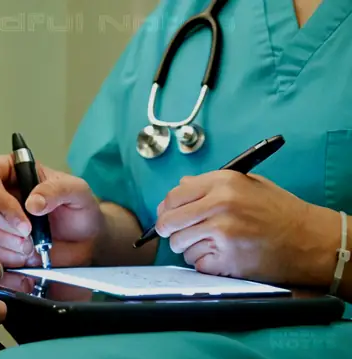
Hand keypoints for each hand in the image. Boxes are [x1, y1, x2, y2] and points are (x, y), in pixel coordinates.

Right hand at [0, 155, 103, 267]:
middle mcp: (1, 193)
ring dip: (7, 239)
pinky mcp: (1, 244)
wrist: (88, 242)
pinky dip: (10, 255)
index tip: (21, 209)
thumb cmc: (81, 210)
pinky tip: (29, 253)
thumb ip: (57, 190)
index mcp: (14, 171)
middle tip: (29, 230)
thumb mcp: (77, 191)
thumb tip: (32, 202)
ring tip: (33, 243)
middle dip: (1, 219)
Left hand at [155, 170, 337, 285]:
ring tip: (207, 244)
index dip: (167, 208)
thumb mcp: (248, 184)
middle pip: (169, 222)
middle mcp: (219, 205)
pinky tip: (219, 257)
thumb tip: (180, 187)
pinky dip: (202, 263)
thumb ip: (211, 184)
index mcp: (223, 183)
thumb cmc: (280, 211)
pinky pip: (195, 263)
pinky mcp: (226, 259)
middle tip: (177, 234)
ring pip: (179, 244)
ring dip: (187, 247)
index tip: (168, 215)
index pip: (173, 196)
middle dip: (169, 230)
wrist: (310, 240)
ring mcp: (222, 233)